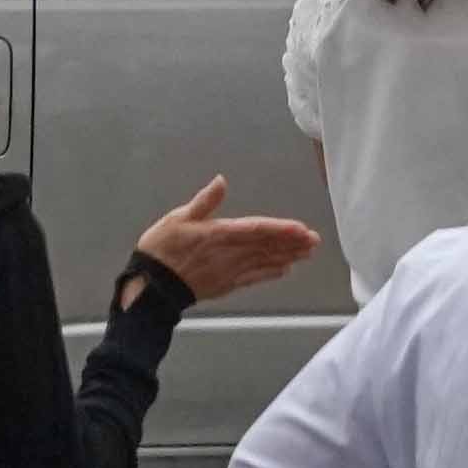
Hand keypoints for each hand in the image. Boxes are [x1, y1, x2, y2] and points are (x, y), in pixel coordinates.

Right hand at [132, 175, 321, 306]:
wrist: (152, 287)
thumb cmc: (162, 248)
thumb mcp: (178, 218)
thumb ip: (204, 201)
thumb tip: (221, 180)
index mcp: (218, 234)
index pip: (256, 230)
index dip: (281, 229)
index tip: (301, 229)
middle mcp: (229, 254)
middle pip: (266, 247)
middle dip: (292, 243)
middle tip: (315, 241)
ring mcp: (229, 271)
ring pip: (263, 263)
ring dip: (287, 256)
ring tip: (307, 252)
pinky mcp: (226, 284)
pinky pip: (253, 278)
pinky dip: (269, 273)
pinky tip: (283, 269)